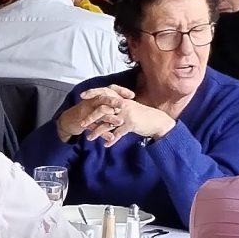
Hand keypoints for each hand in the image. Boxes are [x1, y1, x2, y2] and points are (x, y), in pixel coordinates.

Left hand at [56, 85, 172, 145]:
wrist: (157, 121)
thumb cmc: (142, 116)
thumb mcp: (128, 109)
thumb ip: (117, 108)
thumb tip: (105, 109)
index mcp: (121, 100)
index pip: (105, 93)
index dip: (93, 93)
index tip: (82, 96)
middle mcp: (123, 105)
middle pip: (102, 109)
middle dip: (90, 117)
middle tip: (81, 124)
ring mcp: (126, 114)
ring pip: (108, 122)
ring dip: (97, 131)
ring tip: (89, 138)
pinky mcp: (131, 124)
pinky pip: (118, 132)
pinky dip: (112, 139)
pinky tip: (106, 144)